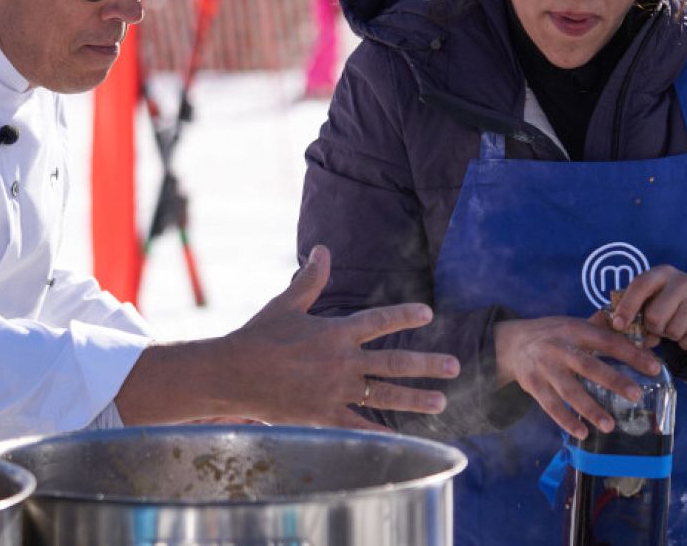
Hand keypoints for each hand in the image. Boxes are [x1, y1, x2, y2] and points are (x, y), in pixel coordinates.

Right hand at [218, 245, 460, 431]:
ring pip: (384, 396)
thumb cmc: (258, 337)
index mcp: (335, 332)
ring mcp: (335, 392)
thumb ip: (310, 279)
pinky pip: (360, 427)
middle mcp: (341, 362)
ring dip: (415, 399)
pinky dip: (383, 434)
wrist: (232, 374)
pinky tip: (405, 439)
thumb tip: (322, 249)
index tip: (428, 314)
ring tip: (440, 400)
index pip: (378, 321)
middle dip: (426, 364)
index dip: (404, 316)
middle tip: (454, 366)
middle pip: (393, 362)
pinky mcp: (324, 416)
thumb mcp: (286, 304)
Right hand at [494, 316, 662, 439]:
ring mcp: (544, 368)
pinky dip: (566, 420)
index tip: (654, 368)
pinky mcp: (533, 385)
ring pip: (569, 390)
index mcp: (575, 330)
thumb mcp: (574, 324)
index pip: (607, 341)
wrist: (511, 342)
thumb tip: (640, 331)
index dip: (631, 353)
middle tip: (636, 395)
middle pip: (588, 366)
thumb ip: (602, 327)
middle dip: (612, 380)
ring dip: (589, 408)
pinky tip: (582, 433)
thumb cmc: (553, 334)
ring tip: (609, 426)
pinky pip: (550, 406)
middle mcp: (559, 348)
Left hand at [608, 265, 686, 352]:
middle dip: (653, 328)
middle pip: (655, 316)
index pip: (640, 286)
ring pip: (673, 331)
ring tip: (676, 327)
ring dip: (671, 336)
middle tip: (660, 327)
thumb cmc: (669, 305)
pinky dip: (686, 344)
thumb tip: (621, 329)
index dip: (627, 307)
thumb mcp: (651, 301)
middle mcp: (683, 280)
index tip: (619, 325)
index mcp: (662, 273)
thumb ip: (634, 312)